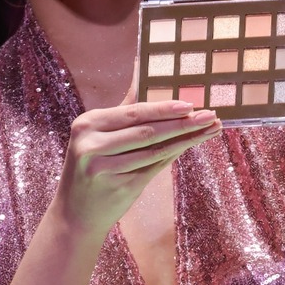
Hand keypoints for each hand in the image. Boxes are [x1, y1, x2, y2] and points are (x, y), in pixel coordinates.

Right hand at [54, 94, 220, 238]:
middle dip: (182, 123)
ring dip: (186, 139)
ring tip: (209, 129)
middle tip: (209, 115)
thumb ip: (123, 109)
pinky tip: (190, 145)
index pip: (133, 113)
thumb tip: (143, 72)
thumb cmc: (92, 164)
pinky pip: (155, 167)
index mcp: (88, 124)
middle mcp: (93, 146)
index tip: (190, 104)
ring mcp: (106, 169)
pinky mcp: (120, 188)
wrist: (75, 212)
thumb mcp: (97, 135)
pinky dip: (174, 155)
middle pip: (147, 131)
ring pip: (155, 151)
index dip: (164, 108)